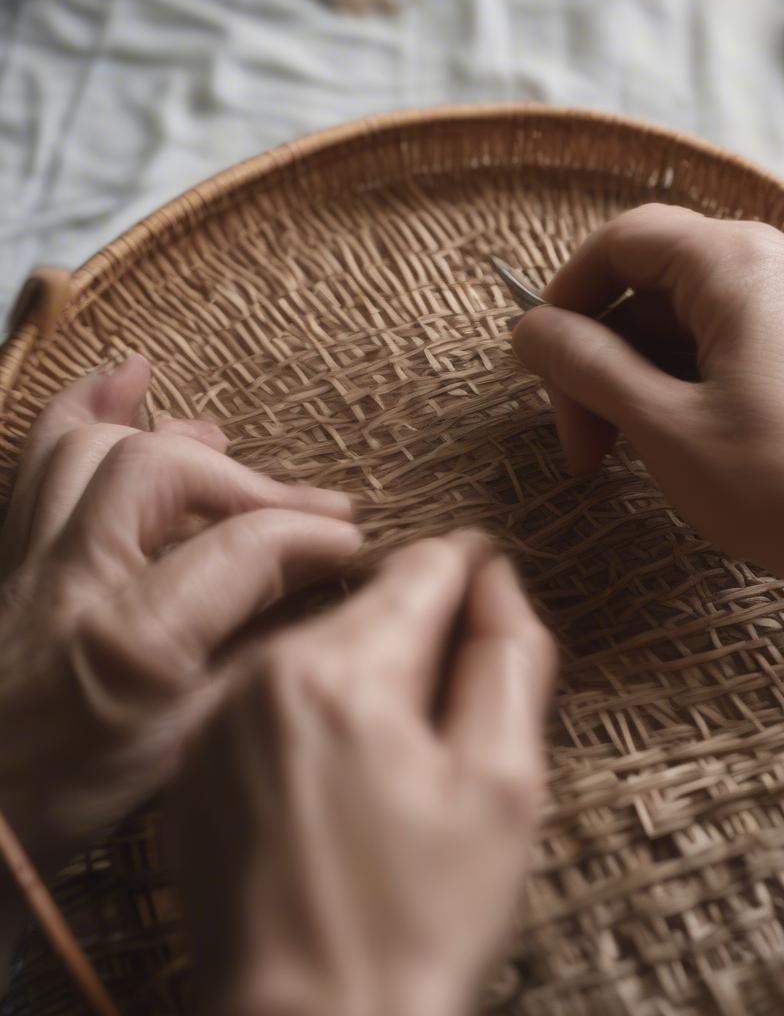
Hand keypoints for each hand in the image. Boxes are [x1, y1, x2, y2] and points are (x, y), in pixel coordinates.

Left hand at [0, 354, 358, 888]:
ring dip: (170, 434)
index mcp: (130, 641)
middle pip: (166, 473)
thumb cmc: (67, 802)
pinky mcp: (9, 557)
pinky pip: (34, 462)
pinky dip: (78, 410)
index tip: (352, 544)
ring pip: (93, 450)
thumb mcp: (189, 748)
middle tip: (315, 508)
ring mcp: (30, 560)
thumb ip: (253, 662)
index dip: (312, 534)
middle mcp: (72, 580)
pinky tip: (121, 378)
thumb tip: (318, 600)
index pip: (242, 548)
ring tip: (224, 433)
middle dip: (256, 484)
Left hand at [169, 532, 555, 1015]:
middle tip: (467, 694)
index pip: (424, 567)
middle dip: (425, 626)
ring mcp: (218, 723)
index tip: (492, 572)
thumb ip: (508, 658)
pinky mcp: (196, 766)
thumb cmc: (420, 920)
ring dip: (371, 667)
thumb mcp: (504, 785)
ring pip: (320, 647)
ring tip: (410, 747)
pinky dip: (319, 708)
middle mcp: (264, 678)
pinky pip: (274, 698)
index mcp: (346, 674)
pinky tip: (349, 778)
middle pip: (369, 605)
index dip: (472, 565)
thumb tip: (495, 578)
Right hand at [512, 203, 783, 572]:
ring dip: (630, 380)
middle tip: (578, 438)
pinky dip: (672, 384)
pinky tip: (659, 442)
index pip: (622, 241)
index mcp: (737, 263)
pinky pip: (714, 345)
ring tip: (611, 453)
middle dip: (598, 358)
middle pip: (647, 286)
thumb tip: (528, 329)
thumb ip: (584, 364)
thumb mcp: (659, 422)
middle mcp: (771, 265)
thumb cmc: (774, 484)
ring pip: (676, 321)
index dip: (567, 294)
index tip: (540, 359)